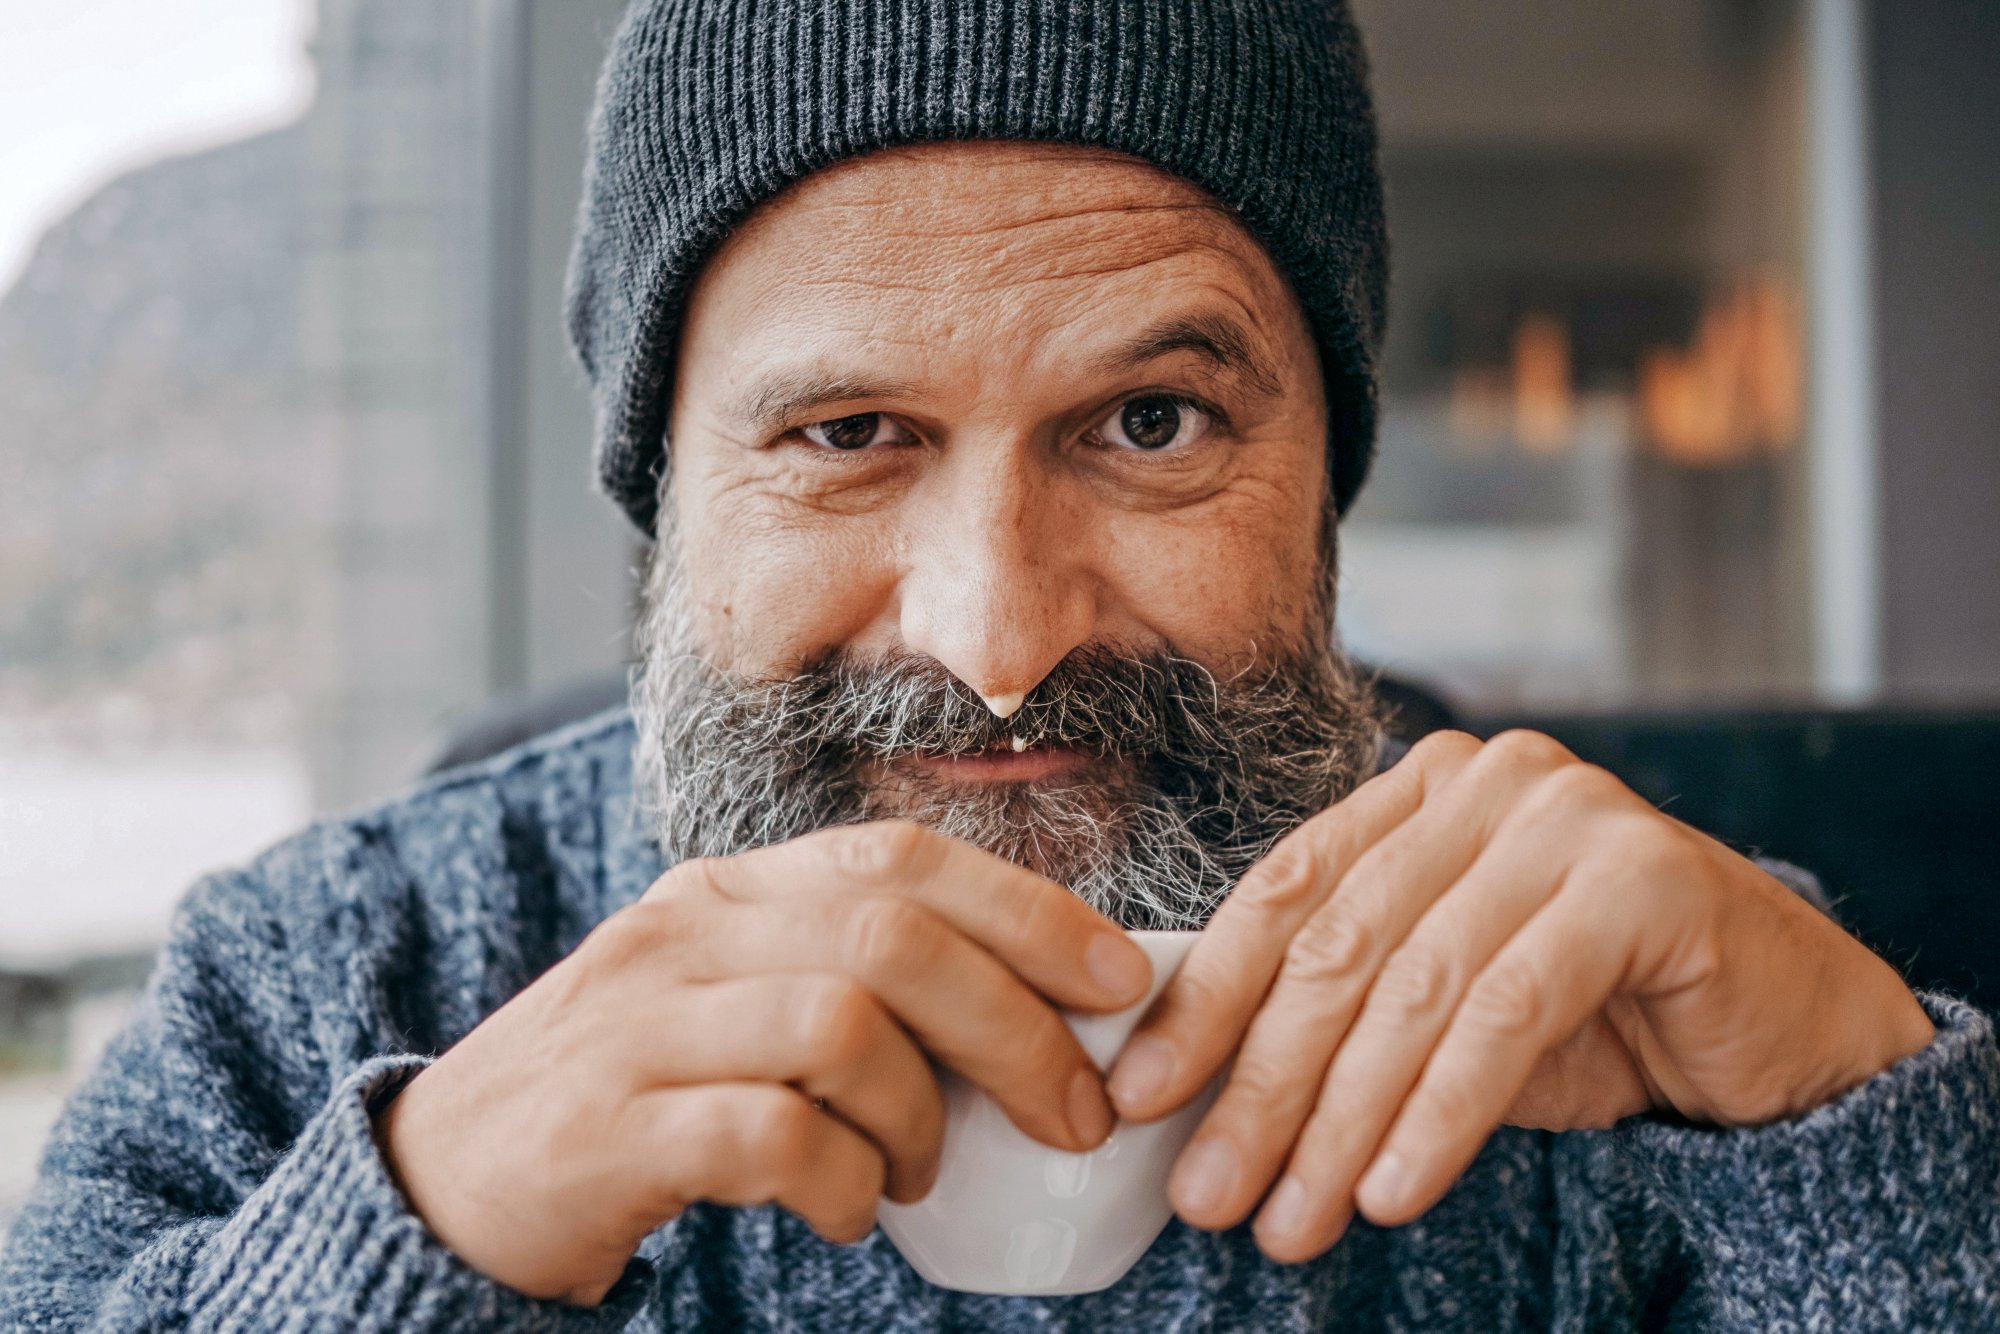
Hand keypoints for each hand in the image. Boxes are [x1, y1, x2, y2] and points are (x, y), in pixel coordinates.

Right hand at [374, 820, 1151, 1304]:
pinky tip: (845, 1210)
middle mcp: (686, 931)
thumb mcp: (741, 1006)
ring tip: (917, 1172)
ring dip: (920, 1115)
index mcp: (731, 890)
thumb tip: (1035, 1017)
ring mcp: (641, 1021)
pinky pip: (771, 1134)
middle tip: (1074, 1114)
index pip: (903, 857)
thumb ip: (855, 986)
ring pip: (841, 1024)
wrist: (452, 1177)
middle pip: (893, 936)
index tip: (1120, 982)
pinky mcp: (611, 1124)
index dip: (1031, 911)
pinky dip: (842, 1180)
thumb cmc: (644, 1091)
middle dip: (1015, 1026)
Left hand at [1106, 730, 1934, 1262]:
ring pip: (1413, 986)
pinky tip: (1393, 1191)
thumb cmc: (1598, 1017)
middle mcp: (1484, 783)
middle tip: (1211, 1194)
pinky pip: (1507, 1011)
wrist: (1785, 1029)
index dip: (1204, 1001)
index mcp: (1418, 792)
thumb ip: (1344, 1020)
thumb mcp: (1444, 1011)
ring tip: (1290, 1223)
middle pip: (1336, 946)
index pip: (1282, 894)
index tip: (1141, 1098)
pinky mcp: (1641, 877)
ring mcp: (1566, 815)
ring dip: (1340, 1122)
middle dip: (1262, 1085)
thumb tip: (1196, 1102)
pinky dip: (1439, 1113)